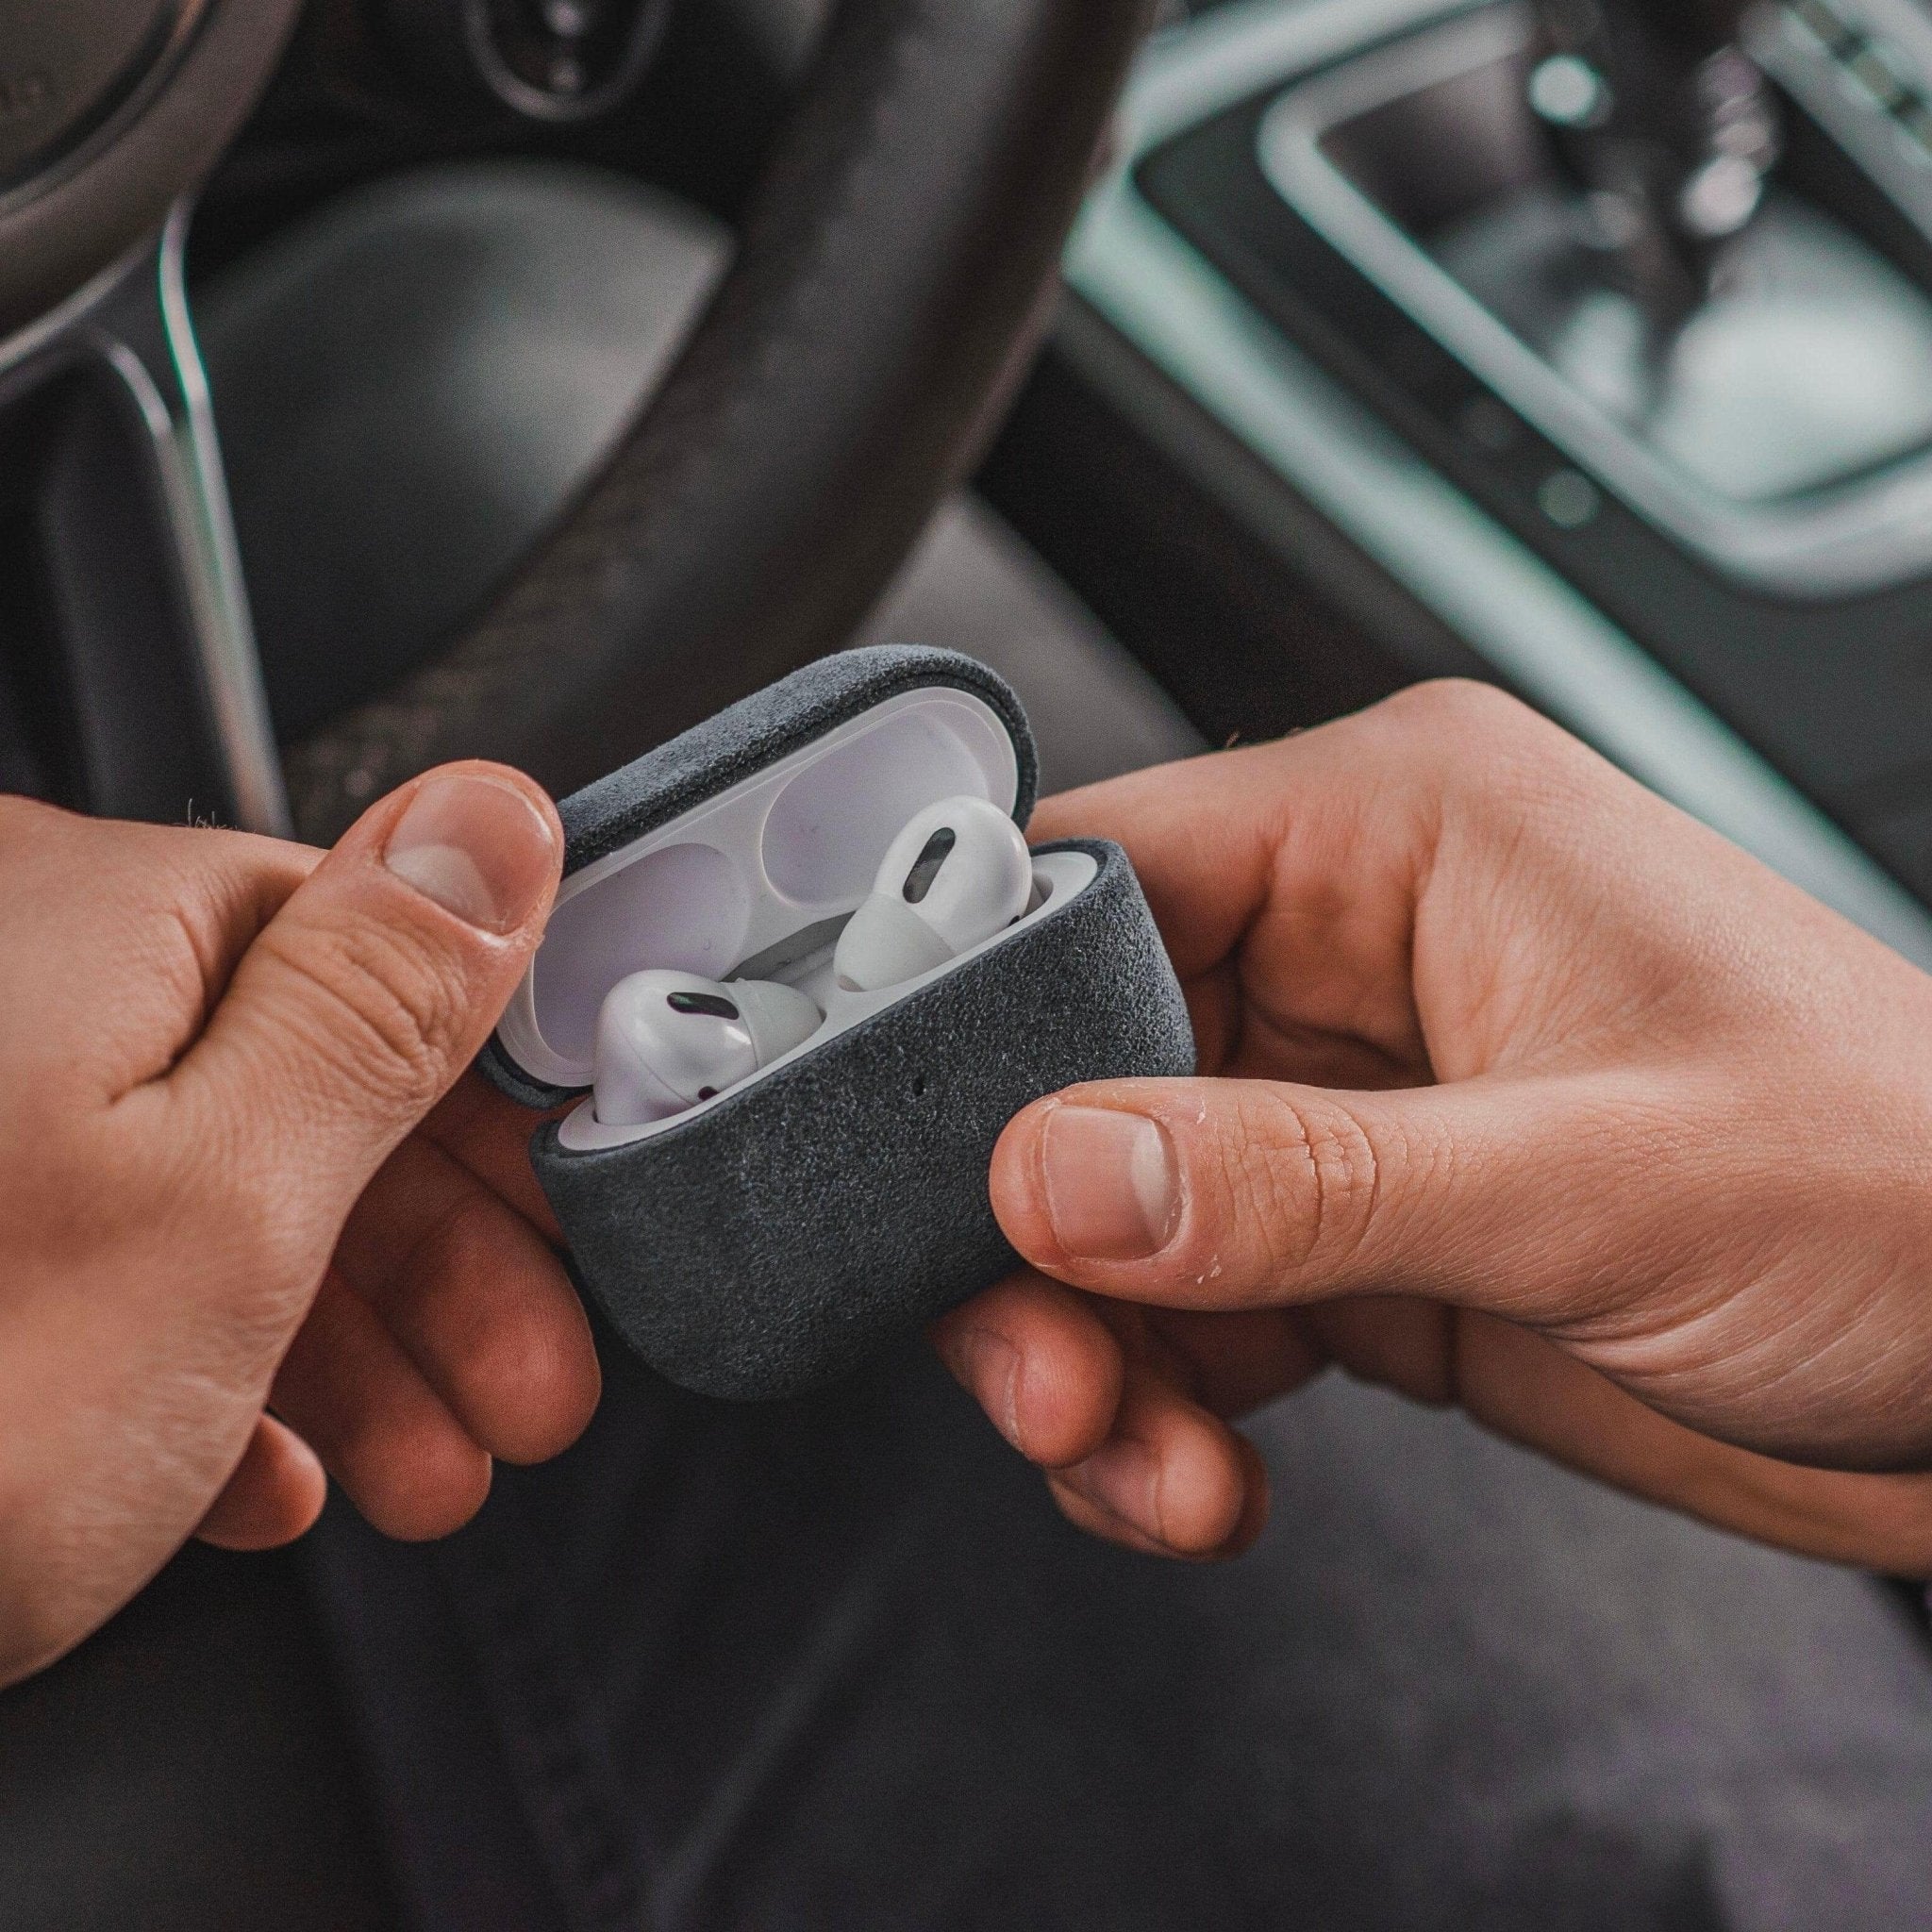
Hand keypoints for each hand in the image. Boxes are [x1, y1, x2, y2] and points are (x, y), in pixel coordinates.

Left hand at [0, 767, 598, 1686]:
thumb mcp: (225, 1207)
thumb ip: (383, 998)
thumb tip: (493, 822)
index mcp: (76, 923)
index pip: (373, 950)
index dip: (496, 1103)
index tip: (568, 1208)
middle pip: (295, 1087)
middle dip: (435, 1263)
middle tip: (519, 1385)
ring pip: (201, 1192)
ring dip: (339, 1342)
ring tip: (421, 1467)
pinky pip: (92, 1262)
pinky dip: (192, 1368)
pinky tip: (244, 1468)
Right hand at [936, 682, 1931, 1570]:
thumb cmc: (1911, 1188)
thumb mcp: (1596, 1184)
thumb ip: (1303, 1180)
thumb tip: (1061, 1170)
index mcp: (1399, 834)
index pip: (1099, 874)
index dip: (976, 1012)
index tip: (915, 1159)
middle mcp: (1353, 947)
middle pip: (1071, 1065)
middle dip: (1033, 1237)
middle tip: (1045, 1368)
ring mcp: (1350, 1099)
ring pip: (1111, 1208)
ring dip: (1095, 1348)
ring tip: (1140, 1455)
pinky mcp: (1360, 1231)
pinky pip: (1187, 1306)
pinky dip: (1161, 1402)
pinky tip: (1200, 1472)